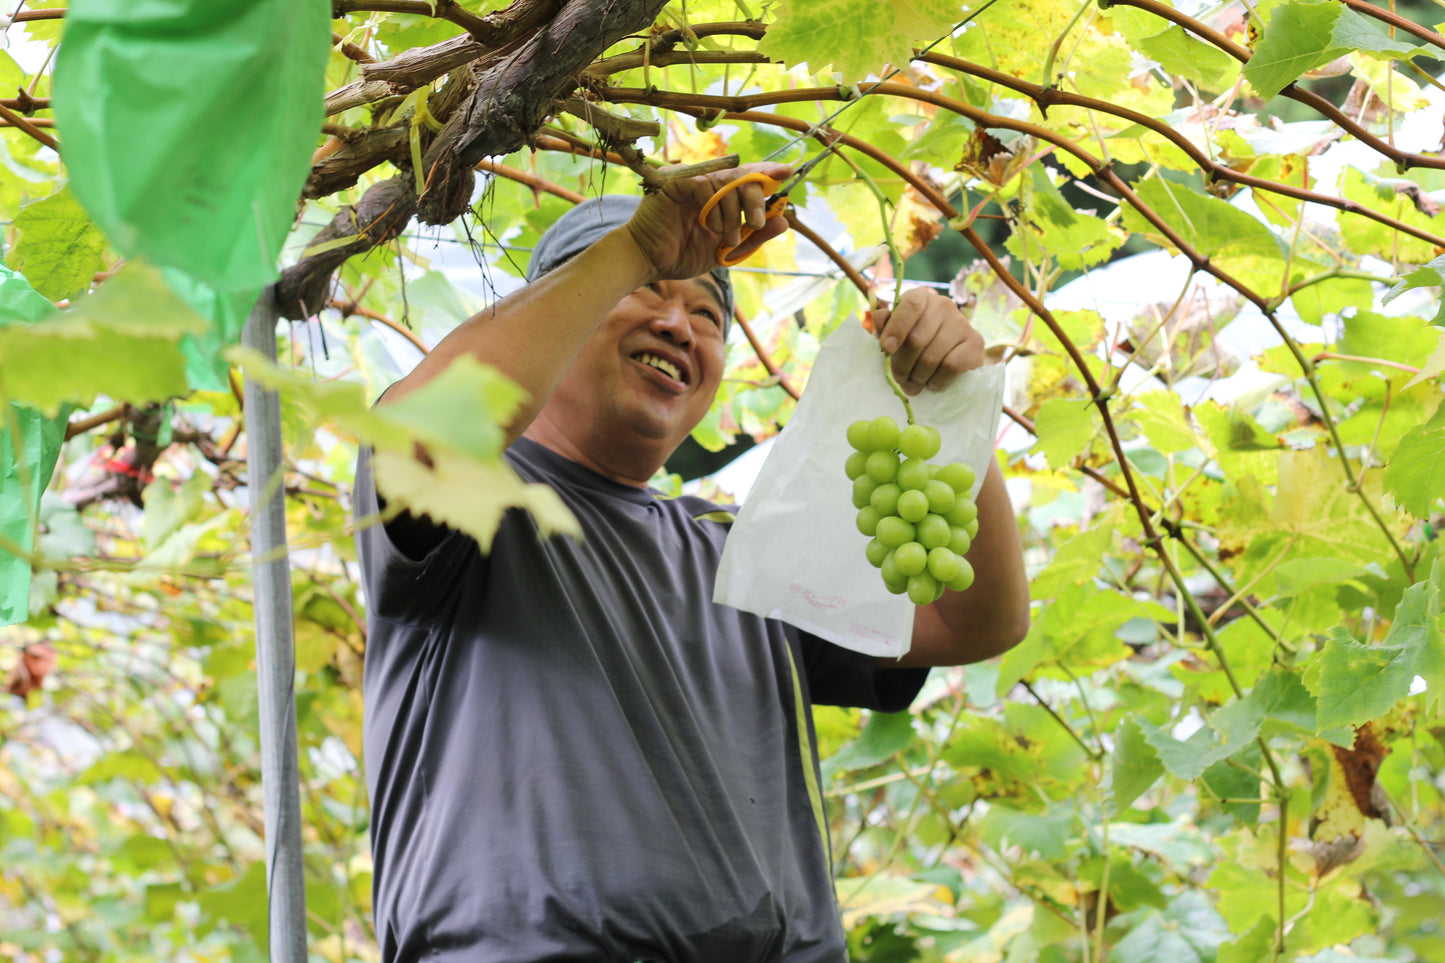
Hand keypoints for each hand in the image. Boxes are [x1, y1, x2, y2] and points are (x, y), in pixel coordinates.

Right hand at [624, 163, 792, 280]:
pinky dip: (713, 207)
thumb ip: (754, 237)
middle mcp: (709, 184)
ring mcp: (692, 180)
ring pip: (726, 182)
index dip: (768, 172)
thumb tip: (784, 222)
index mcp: (722, 196)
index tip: (788, 171)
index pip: (749, 177)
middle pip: (742, 175)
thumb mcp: (727, 251)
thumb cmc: (684, 255)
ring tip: (725, 237)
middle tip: (757, 222)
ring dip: (733, 213)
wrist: (651, 262)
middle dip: (755, 199)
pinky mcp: (675, 182)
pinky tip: (709, 227)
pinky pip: (704, 185)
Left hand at [870, 288, 985, 394]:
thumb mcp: (897, 330)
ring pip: (931, 357)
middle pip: (917, 339)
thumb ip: (885, 324)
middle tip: (898, 379)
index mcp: (921, 297)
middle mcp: (943, 305)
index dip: (896, 328)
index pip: (911, 305)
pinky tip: (932, 383)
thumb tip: (880, 317)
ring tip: (912, 385)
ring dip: (917, 377)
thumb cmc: (918, 340)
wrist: (954, 353)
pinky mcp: (975, 342)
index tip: (886, 350)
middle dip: (902, 365)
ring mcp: (962, 323)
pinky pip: (951, 366)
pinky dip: (937, 380)